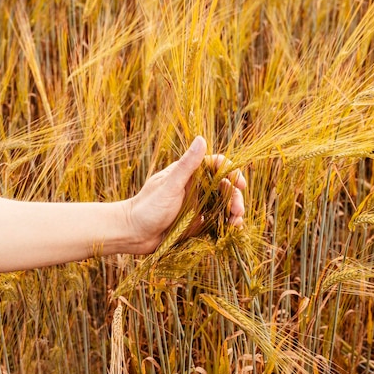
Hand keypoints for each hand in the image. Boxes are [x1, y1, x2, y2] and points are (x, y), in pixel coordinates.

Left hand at [125, 136, 245, 254]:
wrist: (133, 234)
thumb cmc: (147, 207)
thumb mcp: (169, 186)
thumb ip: (186, 165)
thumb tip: (201, 138)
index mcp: (188, 174)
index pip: (216, 166)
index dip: (231, 172)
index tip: (240, 184)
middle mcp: (195, 188)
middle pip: (224, 187)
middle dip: (235, 198)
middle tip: (238, 211)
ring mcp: (196, 206)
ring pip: (222, 205)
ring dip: (233, 212)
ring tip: (236, 224)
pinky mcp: (196, 223)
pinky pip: (216, 221)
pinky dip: (226, 224)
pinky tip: (231, 231)